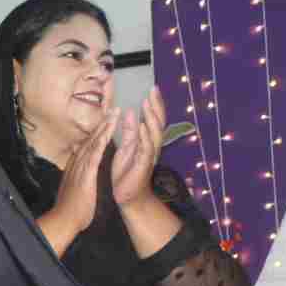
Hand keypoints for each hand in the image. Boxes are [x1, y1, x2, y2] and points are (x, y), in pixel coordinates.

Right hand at [38, 107, 119, 254]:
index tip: (103, 123)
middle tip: (111, 109)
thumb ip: (75, 181)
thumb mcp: (73, 190)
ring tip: (113, 112)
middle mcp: (77, 163)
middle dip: (101, 124)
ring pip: (94, 142)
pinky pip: (96, 152)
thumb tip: (75, 176)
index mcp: (76, 168)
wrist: (64, 219)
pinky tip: (109, 129)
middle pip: (90, 140)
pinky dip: (102, 139)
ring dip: (104, 127)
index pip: (87, 147)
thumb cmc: (70, 210)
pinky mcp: (86, 172)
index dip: (95, 134)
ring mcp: (81, 166)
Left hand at [112, 87, 166, 207]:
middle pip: (158, 123)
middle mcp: (152, 147)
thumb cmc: (126, 173)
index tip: (153, 89)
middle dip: (156, 106)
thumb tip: (129, 111)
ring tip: (147, 104)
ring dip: (151, 118)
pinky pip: (146, 149)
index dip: (155, 105)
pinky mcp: (143, 165)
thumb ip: (129, 131)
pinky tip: (142, 126)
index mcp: (148, 141)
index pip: (154, 119)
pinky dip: (145, 137)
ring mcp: (149, 156)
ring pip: (155, 134)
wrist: (127, 196)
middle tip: (153, 91)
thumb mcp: (126, 147)